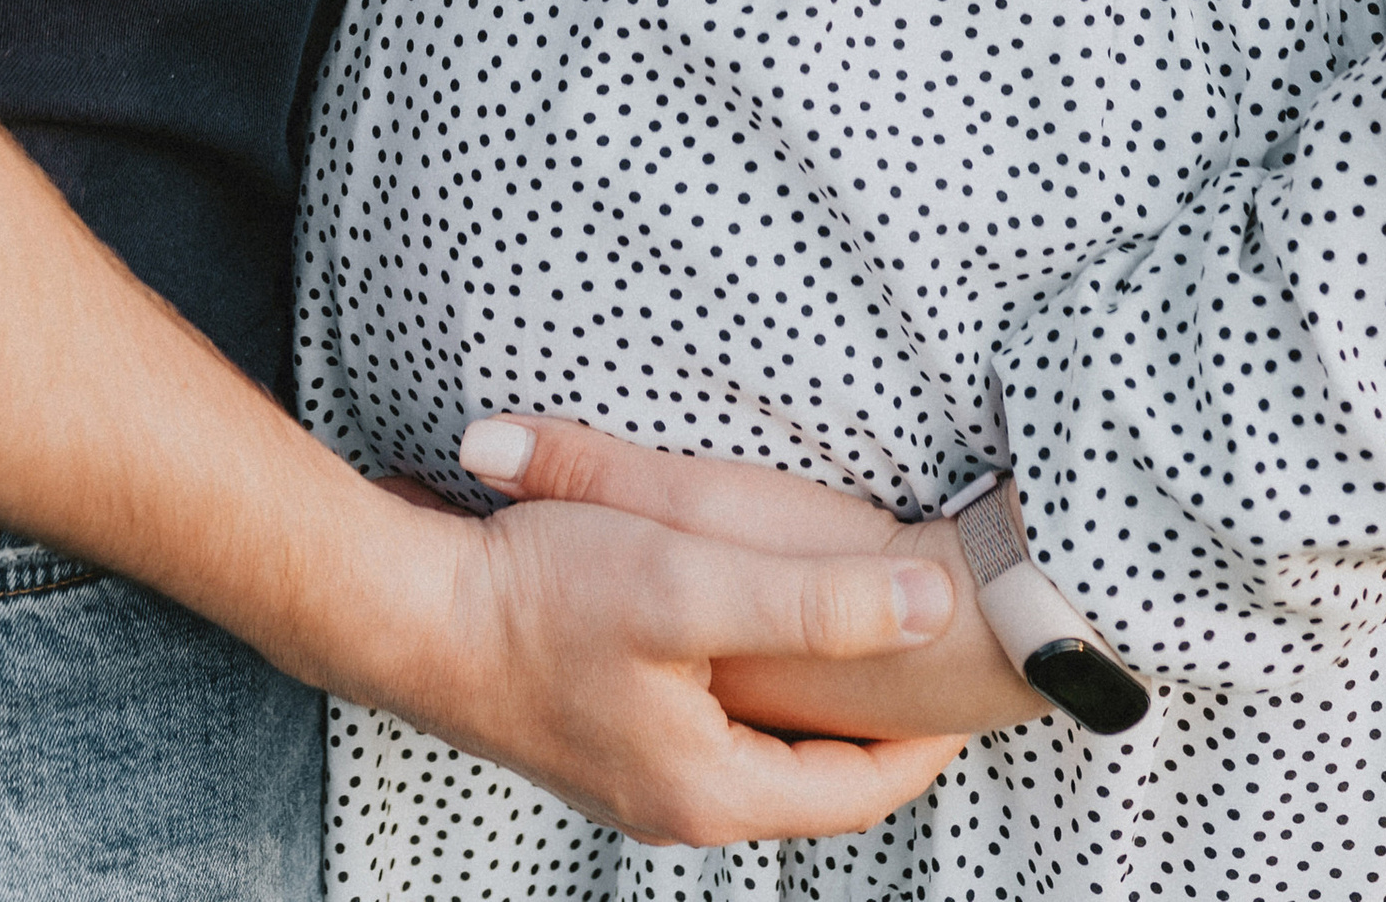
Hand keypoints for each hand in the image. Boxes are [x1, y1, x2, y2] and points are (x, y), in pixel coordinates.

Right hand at [404, 477, 970, 841]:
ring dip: (816, 708)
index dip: (926, 739)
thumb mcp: (689, 581)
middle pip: (814, 780)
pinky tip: (759, 638)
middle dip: (878, 725)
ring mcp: (635, 778)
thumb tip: (935, 609)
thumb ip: (817, 602)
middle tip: (933, 657)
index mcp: (712, 790)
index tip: (975, 678)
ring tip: (868, 644)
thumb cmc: (541, 597)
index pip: (859, 789)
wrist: (409, 615)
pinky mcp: (603, 738)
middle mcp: (677, 805)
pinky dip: (758, 695)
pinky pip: (712, 733)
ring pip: (762, 756)